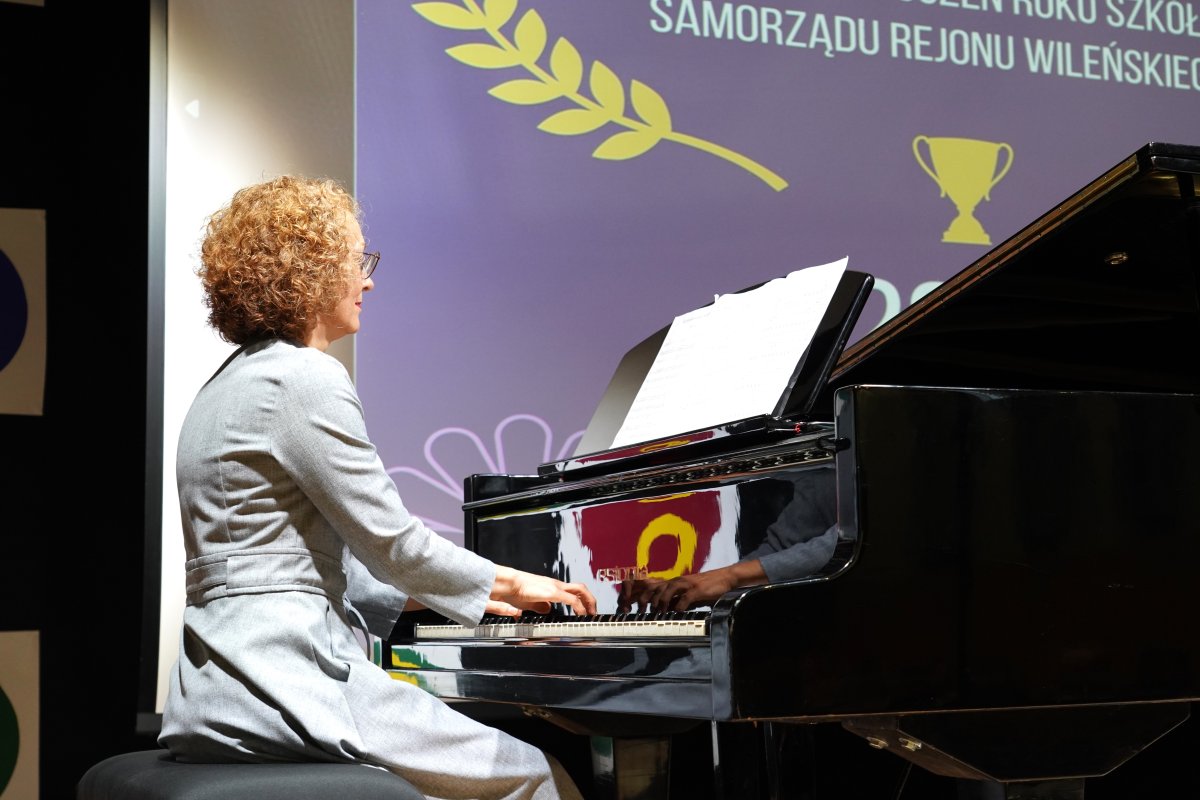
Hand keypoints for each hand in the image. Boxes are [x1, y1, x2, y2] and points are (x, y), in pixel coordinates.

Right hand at [488, 566, 597, 616]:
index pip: (572, 590)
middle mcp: (557, 584)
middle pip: (581, 588)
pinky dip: (580, 608)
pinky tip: (581, 615)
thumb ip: (541, 606)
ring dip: (589, 602)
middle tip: (594, 612)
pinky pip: (572, 600)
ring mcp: (556, 587)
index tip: (586, 609)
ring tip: (591, 614)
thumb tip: (548, 610)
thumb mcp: (532, 602)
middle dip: (591, 600)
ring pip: (580, 591)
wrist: (510, 584)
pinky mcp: (553, 592)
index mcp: (552, 586)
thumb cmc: (517, 592)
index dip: (582, 599)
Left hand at [617, 561, 765, 612]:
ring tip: (657, 613)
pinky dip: (680, 605)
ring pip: (667, 590)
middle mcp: (675, 581)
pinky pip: (686, 597)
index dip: (636, 594)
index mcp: (670, 583)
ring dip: (660, 602)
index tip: (627, 606)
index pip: (647, 585)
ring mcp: (686, 584)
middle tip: (638, 613)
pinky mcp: (697, 590)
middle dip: (643, 599)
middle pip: (653, 587)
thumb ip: (670, 600)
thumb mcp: (682, 594)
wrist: (723, 579)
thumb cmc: (701, 589)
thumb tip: (655, 610)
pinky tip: (677, 612)